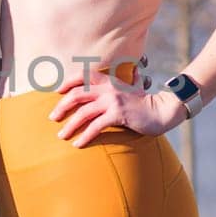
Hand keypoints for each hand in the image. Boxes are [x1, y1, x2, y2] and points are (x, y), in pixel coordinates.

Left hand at [49, 72, 184, 146]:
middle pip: (77, 94)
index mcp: (109, 80)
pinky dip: (84, 136)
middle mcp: (108, 88)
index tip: (57, 92)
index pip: (82, 75)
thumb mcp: (133, 87)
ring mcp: (113, 100)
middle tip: (53, 118)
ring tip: (62, 135)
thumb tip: (130, 72)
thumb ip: (127, 80)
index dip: (67, 82)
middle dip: (61, 106)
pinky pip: (95, 126)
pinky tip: (78, 144)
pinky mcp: (118, 114)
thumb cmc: (145, 102)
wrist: (162, 111)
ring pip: (83, 112)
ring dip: (69, 125)